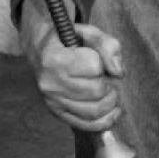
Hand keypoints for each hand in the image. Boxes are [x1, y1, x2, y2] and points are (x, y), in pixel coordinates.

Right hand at [19, 0, 123, 132]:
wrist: (40, 50)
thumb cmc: (67, 40)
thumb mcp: (88, 31)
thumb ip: (108, 46)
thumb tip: (118, 73)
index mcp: (54, 59)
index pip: (94, 66)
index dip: (101, 61)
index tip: (94, 57)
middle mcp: (50, 84)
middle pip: (96, 91)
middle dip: (108, 83)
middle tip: (104, 76)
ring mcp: (52, 101)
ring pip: (94, 111)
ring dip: (109, 101)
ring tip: (107, 90)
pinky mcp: (57, 113)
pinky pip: (87, 125)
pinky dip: (106, 121)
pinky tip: (113, 111)